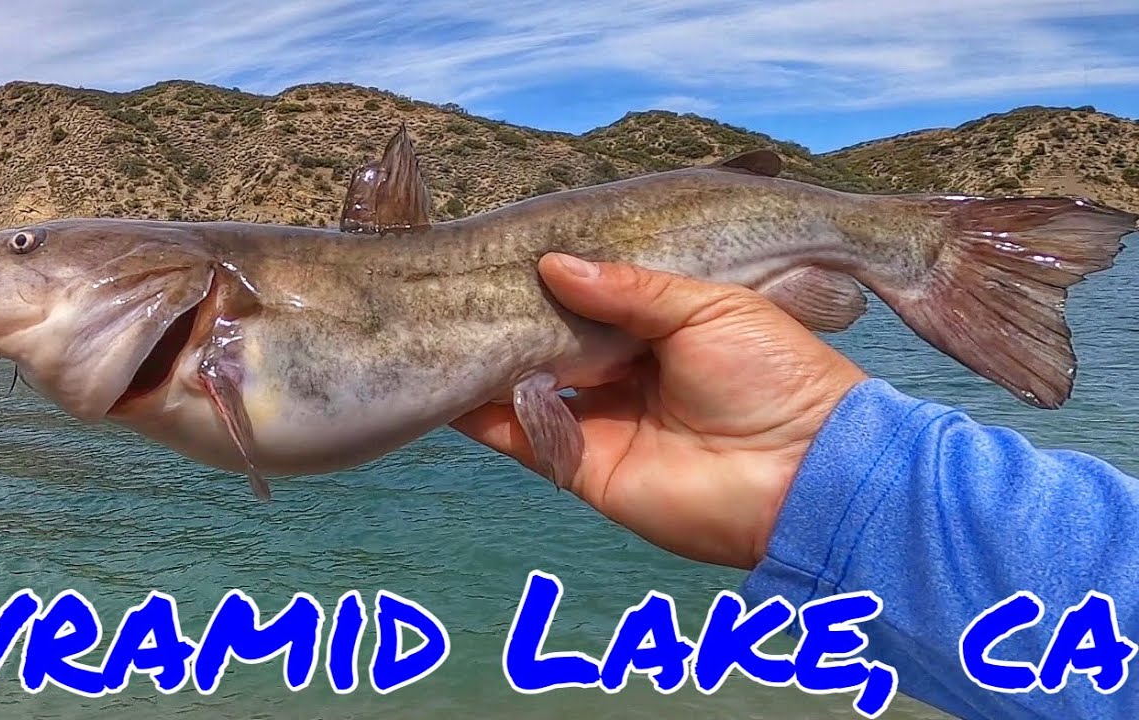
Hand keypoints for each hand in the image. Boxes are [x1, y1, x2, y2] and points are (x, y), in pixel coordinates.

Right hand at [452, 254, 868, 569]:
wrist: (803, 470)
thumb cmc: (774, 374)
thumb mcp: (707, 304)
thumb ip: (628, 286)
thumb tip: (553, 263)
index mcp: (660, 328)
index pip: (591, 298)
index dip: (554, 278)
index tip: (508, 250)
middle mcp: (625, 372)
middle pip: (552, 341)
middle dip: (513, 317)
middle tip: (465, 283)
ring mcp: (602, 420)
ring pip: (528, 387)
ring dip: (491, 362)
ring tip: (445, 325)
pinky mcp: (585, 466)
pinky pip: (525, 437)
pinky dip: (486, 416)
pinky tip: (454, 384)